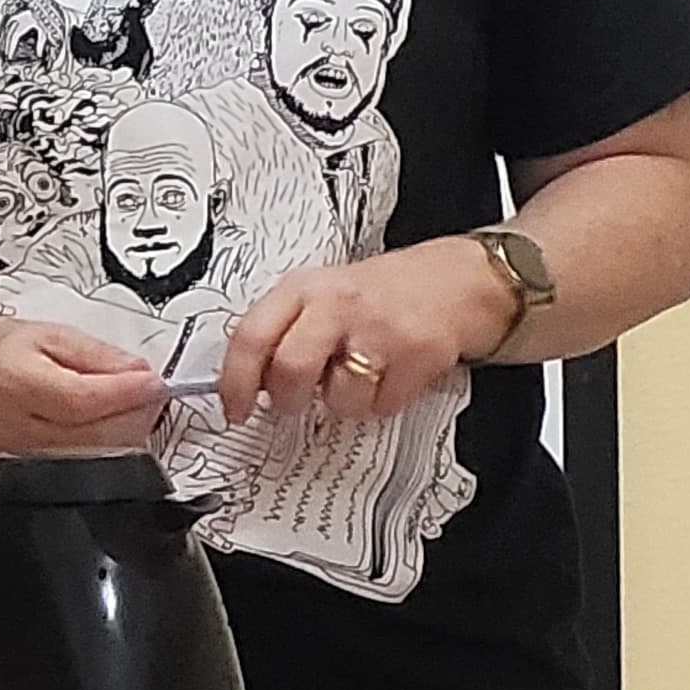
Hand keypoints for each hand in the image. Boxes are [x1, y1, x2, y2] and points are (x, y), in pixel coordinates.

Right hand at [0, 313, 171, 457]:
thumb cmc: (1, 355)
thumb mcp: (51, 334)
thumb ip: (98, 355)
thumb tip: (139, 374)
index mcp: (16, 384)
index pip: (83, 400)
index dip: (127, 393)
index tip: (155, 382)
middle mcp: (18, 431)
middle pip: (97, 439)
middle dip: (137, 415)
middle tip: (149, 391)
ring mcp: (26, 461)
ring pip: (98, 461)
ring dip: (129, 434)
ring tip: (131, 405)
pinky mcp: (36, 479)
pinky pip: (89, 471)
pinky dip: (112, 449)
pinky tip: (112, 426)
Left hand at [218, 241, 510, 426]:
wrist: (456, 281)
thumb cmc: (382, 293)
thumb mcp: (320, 295)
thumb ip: (283, 332)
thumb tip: (249, 382)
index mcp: (303, 288)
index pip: (251, 336)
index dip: (235, 381)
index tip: (233, 407)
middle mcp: (338, 304)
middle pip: (290, 370)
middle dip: (288, 399)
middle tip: (296, 400)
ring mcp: (380, 329)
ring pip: (339, 397)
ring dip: (344, 401)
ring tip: (358, 373)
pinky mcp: (417, 354)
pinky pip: (382, 404)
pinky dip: (382, 401)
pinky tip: (390, 374)